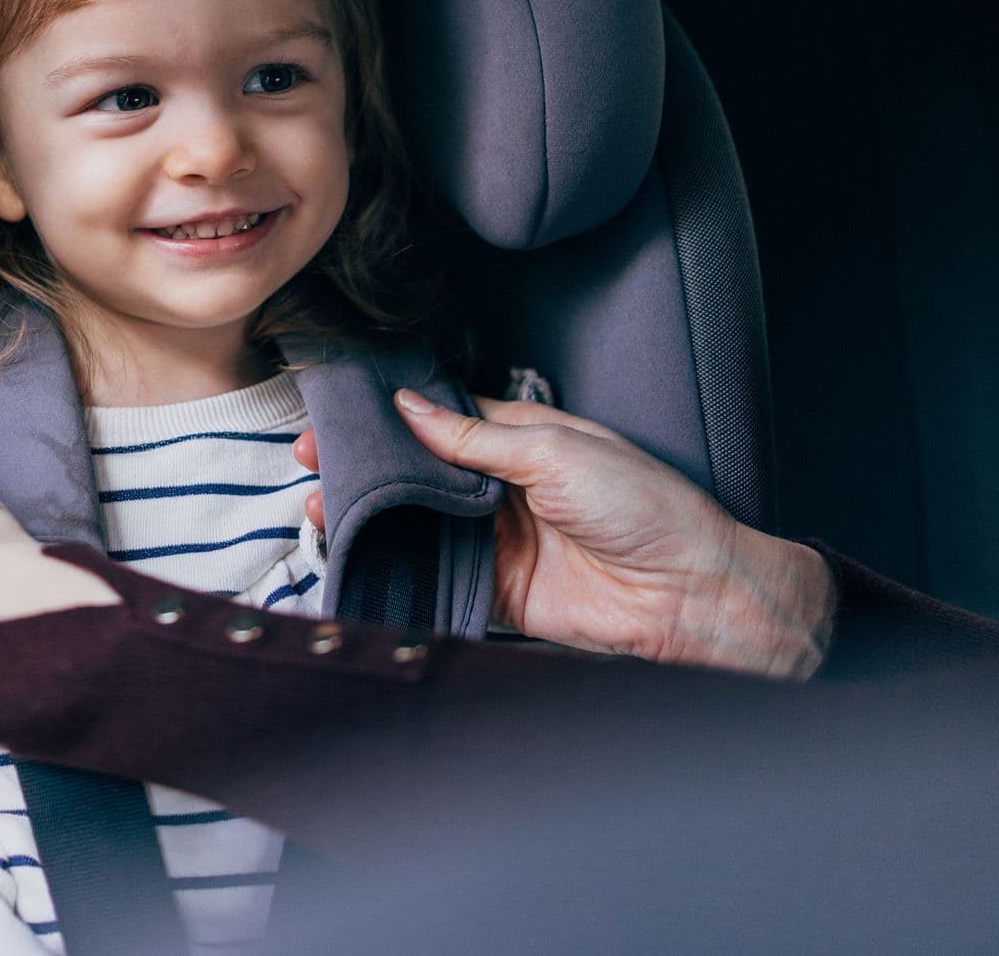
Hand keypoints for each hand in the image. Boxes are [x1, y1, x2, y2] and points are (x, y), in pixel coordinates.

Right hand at [297, 393, 831, 677]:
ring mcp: (494, 537)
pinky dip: (393, 565)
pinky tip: (357, 553)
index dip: (387, 416)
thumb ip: (474, 437)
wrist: (687, 591)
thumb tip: (410, 407)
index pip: (437, 417)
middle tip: (311, 461)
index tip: (337, 415)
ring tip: (319, 509)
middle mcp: (501, 484)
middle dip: (363, 466)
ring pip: (415, 521)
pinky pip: (432, 572)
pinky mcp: (493, 588)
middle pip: (416, 470)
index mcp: (518, 437)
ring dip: (368, 515)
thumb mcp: (555, 451)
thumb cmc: (644, 505)